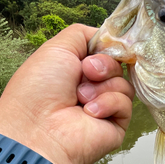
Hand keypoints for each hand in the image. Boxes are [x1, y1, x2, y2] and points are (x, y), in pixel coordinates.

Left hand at [0, 24, 134, 163]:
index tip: (100, 48)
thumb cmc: (38, 92)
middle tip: (86, 73)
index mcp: (77, 70)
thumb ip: (83, 34)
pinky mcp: (116, 124)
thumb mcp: (57, 48)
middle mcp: (91, 88)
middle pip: (118, 66)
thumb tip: (107, 35)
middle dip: (103, 66)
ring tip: (81, 98)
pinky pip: (126, 104)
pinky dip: (108, 104)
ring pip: (124, 84)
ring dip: (102, 87)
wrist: (39, 129)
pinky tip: (89, 113)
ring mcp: (104, 107)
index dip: (107, 48)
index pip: (106, 52)